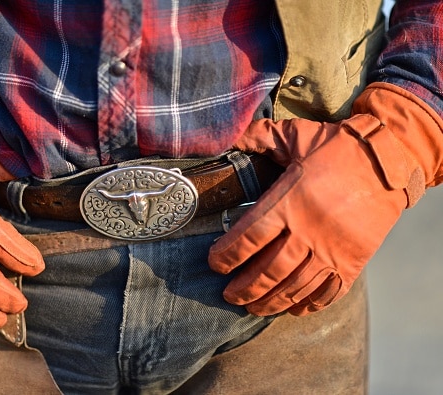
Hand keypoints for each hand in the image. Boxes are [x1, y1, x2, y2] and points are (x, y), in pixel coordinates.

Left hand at [208, 82, 442, 315]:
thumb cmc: (338, 148)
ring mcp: (333, 250)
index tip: (214, 264)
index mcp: (290, 202)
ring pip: (295, 287)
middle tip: (229, 294)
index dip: (227, 255)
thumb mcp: (296, 135)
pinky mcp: (354, 261)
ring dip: (270, 301)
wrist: (392, 160)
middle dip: (244, 287)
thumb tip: (228, 135)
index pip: (249, 237)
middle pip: (269, 271)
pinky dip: (309, 304)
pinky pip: (328, 291)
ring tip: (252, 307)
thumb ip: (259, 136)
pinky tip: (293, 308)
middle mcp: (309, 231)